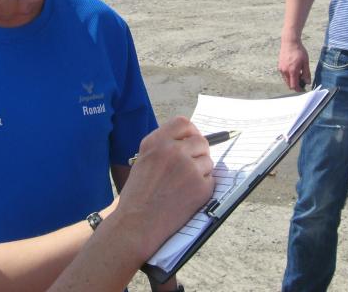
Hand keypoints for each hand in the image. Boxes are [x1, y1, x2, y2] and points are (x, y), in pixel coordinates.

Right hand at [113, 117, 213, 258]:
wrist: (137, 223)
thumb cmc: (138, 194)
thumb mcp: (144, 159)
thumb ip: (164, 146)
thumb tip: (189, 139)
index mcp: (156, 142)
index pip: (183, 123)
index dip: (190, 132)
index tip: (190, 140)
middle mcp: (173, 151)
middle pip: (201, 141)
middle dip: (199, 152)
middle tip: (191, 166)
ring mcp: (188, 168)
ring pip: (208, 160)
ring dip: (201, 170)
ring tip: (184, 184)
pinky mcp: (200, 186)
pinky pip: (211, 179)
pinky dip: (203, 187)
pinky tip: (187, 195)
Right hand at [278, 39, 309, 91]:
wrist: (290, 42)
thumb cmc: (299, 51)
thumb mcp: (305, 62)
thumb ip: (306, 73)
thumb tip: (307, 82)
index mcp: (292, 71)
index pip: (294, 86)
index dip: (298, 89)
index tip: (303, 90)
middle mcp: (285, 71)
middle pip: (289, 84)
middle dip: (295, 85)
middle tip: (302, 82)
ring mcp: (281, 69)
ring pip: (286, 80)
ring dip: (292, 80)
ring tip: (298, 74)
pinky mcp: (279, 66)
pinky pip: (284, 75)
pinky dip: (289, 76)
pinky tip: (294, 70)